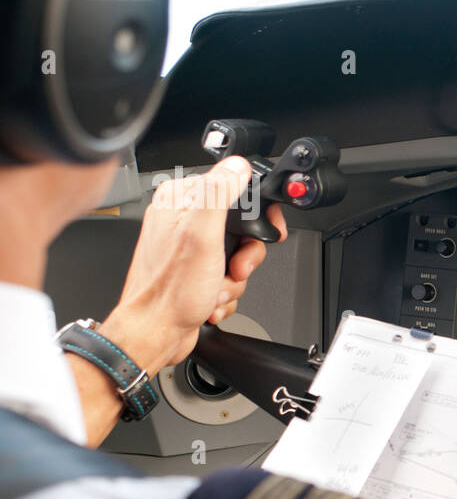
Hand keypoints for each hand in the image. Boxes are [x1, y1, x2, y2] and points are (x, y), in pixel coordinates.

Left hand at [102, 157, 285, 373]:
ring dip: (234, 278)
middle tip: (232, 266)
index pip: (232, 189)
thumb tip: (237, 165)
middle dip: (243, 256)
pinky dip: (225, 290)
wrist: (156, 332)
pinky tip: (210, 296)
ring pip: (236, 255)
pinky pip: (226, 275)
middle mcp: (181, 220)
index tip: (258, 233)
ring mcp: (188, 248)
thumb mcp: (202, 234)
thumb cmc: (170, 291)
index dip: (254, 214)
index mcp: (180, 200)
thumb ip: (219, 193)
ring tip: (216, 287)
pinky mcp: (193, 271)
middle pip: (240, 226)